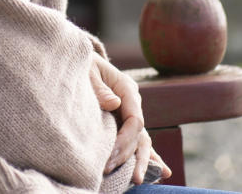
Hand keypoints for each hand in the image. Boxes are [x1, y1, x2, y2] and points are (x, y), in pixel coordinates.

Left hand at [89, 55, 171, 183]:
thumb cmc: (82, 64)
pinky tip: (161, 172)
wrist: (81, 61)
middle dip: (131, 156)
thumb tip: (114, 104)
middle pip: (139, 134)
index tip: (110, 155)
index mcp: (126, 88)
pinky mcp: (124, 121)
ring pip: (141, 140)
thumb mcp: (87, 70)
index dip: (125, 140)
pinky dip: (147, 156)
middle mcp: (132, 103)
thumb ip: (99, 87)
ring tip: (138, 180)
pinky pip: (137, 140)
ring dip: (141, 161)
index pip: (134, 119)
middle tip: (123, 176)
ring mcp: (130, 113)